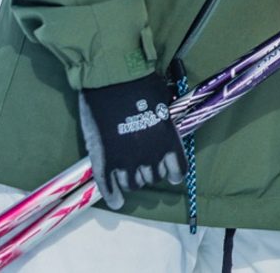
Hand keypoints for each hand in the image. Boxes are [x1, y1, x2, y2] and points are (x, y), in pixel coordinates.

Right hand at [78, 73, 182, 210]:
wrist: (114, 79)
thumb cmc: (142, 84)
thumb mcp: (164, 106)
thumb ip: (164, 125)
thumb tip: (164, 131)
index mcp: (169, 140)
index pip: (176, 169)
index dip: (173, 173)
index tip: (172, 175)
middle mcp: (150, 154)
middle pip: (153, 178)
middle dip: (151, 173)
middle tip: (145, 166)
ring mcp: (125, 159)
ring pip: (132, 183)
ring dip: (133, 181)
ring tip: (130, 177)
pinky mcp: (103, 159)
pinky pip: (108, 185)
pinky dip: (112, 196)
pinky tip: (116, 201)